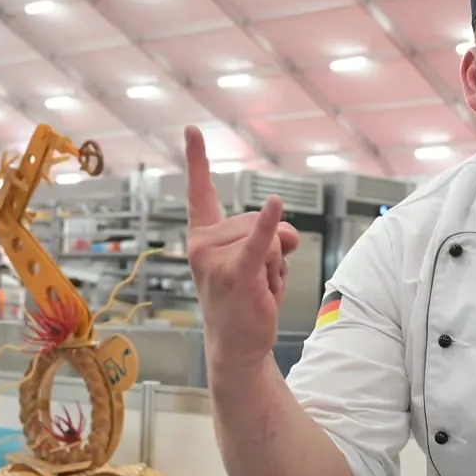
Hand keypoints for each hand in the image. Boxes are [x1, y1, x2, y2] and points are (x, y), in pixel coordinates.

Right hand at [183, 126, 300, 373]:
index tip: (191, 130)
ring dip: (276, 263)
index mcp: (203, 236)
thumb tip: (284, 228)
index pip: (200, 191)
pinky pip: (259, 244)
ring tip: (259, 287)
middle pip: (258, 218)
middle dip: (272, 244)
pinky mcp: (236, 274)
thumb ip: (269, 234)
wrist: (237, 346)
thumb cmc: (244, 302)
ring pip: (270, 236)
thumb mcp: (257, 259)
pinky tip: (275, 206)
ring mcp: (216, 260)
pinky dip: (270, 227)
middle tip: (258, 276)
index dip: (197, 159)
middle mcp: (203, 244)